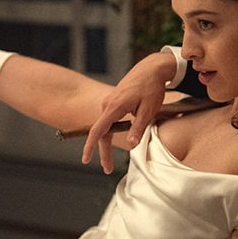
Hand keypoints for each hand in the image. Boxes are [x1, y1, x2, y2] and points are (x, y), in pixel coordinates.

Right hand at [82, 51, 177, 173]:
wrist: (151, 69)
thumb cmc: (151, 88)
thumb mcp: (148, 110)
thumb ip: (139, 128)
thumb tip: (131, 145)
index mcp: (115, 107)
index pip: (98, 130)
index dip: (91, 146)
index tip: (86, 159)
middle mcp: (108, 104)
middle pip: (101, 133)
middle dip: (103, 152)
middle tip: (107, 169)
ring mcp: (109, 102)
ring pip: (106, 128)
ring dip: (107, 144)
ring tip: (110, 161)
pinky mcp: (114, 101)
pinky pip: (110, 120)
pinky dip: (111, 133)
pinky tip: (119, 141)